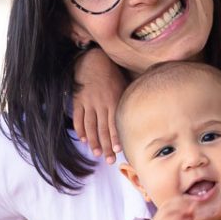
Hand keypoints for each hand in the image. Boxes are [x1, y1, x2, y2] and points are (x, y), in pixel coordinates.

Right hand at [72, 48, 126, 162]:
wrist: (93, 59)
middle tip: (109, 160)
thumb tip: (143, 113)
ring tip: (96, 153)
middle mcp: (101, 103)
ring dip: (93, 141)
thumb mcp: (124, 85)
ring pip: (90, 125)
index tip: (118, 150)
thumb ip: (129, 100)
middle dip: (106, 146)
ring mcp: (88, 102)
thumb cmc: (112, 74)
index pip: (115, 122)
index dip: (116, 137)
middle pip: (103, 128)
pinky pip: (78, 117)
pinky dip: (80, 129)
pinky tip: (83, 139)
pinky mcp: (78, 100)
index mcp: (114, 100)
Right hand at [147, 197, 195, 219]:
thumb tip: (193, 210)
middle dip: (182, 202)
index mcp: (162, 219)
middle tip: (194, 205)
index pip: (170, 203)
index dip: (182, 200)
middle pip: (167, 204)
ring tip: (191, 211)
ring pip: (166, 210)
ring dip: (180, 208)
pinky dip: (177, 218)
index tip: (195, 202)